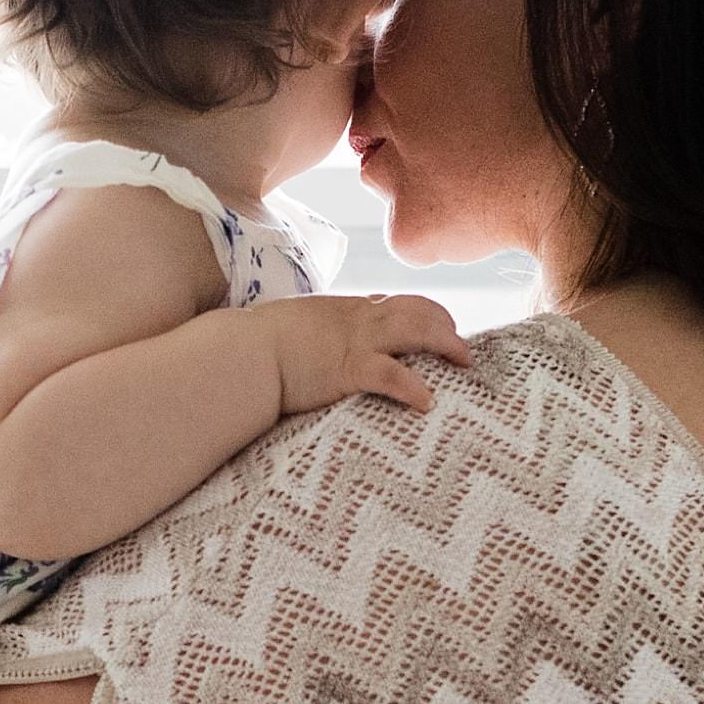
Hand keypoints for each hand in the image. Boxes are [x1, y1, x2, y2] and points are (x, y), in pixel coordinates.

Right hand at [268, 294, 470, 418]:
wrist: (240, 354)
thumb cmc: (258, 346)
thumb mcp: (296, 329)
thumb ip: (317, 334)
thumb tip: (319, 349)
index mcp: (345, 310)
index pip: (397, 302)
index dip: (426, 314)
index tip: (440, 329)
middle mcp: (357, 319)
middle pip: (417, 310)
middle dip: (445, 326)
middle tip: (462, 351)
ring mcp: (355, 342)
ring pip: (416, 331)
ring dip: (445, 344)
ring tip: (463, 363)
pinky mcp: (347, 369)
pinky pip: (392, 376)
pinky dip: (414, 387)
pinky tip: (427, 402)